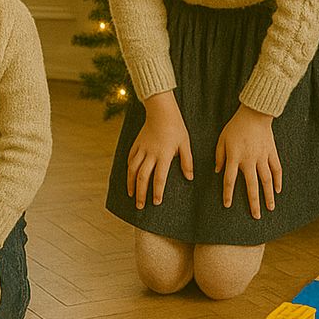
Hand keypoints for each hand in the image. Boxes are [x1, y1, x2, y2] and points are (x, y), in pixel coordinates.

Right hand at [128, 91, 193, 208]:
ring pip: (133, 170)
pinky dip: (129, 170)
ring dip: (131, 184)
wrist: (161, 111)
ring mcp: (141, 149)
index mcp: (163, 155)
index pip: (159, 177)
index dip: (157, 191)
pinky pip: (130, 159)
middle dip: (141, 193)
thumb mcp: (185, 144)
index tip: (156, 202)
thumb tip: (189, 178)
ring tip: (131, 195)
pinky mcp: (136, 144)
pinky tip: (129, 177)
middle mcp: (150, 154)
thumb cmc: (176, 128)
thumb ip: (187, 161)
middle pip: (142, 177)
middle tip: (140, 206)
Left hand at [215, 104, 281, 218]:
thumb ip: (219, 156)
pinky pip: (277, 169)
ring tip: (271, 208)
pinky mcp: (272, 153)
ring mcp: (263, 157)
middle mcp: (250, 160)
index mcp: (235, 157)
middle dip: (254, 202)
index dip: (228, 193)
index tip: (228, 205)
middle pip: (252, 185)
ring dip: (269, 195)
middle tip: (256, 216)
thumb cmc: (235, 127)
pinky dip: (278, 180)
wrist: (254, 114)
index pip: (230, 180)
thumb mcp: (221, 140)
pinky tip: (278, 191)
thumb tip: (217, 172)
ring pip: (267, 180)